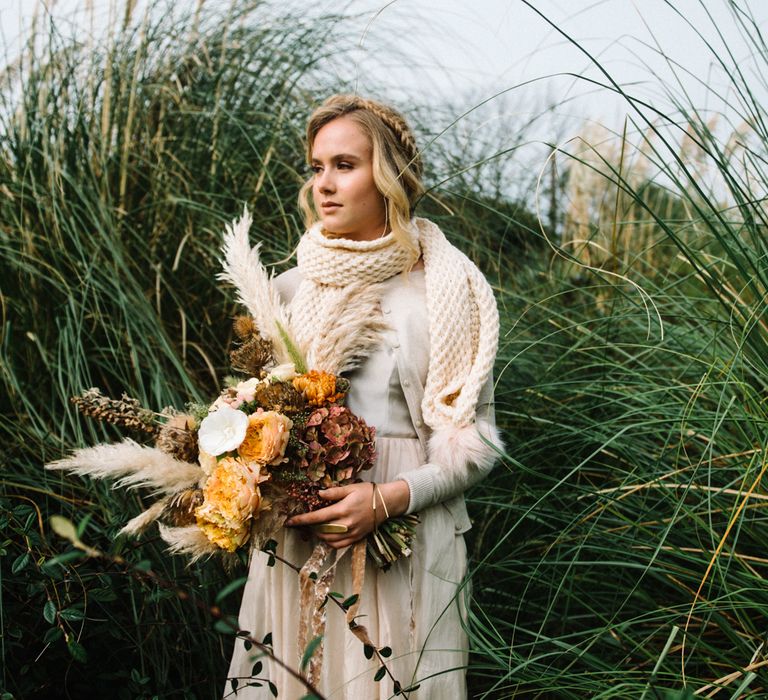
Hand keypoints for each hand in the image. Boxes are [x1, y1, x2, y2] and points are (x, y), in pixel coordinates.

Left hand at [285, 480, 409, 549]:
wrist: (387, 503)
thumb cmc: (368, 492)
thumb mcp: (350, 488)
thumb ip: (333, 493)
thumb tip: (318, 494)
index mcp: (343, 510)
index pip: (317, 517)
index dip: (302, 520)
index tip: (290, 522)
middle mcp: (346, 524)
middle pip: (320, 530)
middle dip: (308, 527)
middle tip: (301, 523)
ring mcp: (352, 533)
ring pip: (328, 540)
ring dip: (318, 535)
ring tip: (314, 527)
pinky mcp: (357, 538)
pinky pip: (338, 545)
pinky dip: (329, 542)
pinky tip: (326, 535)